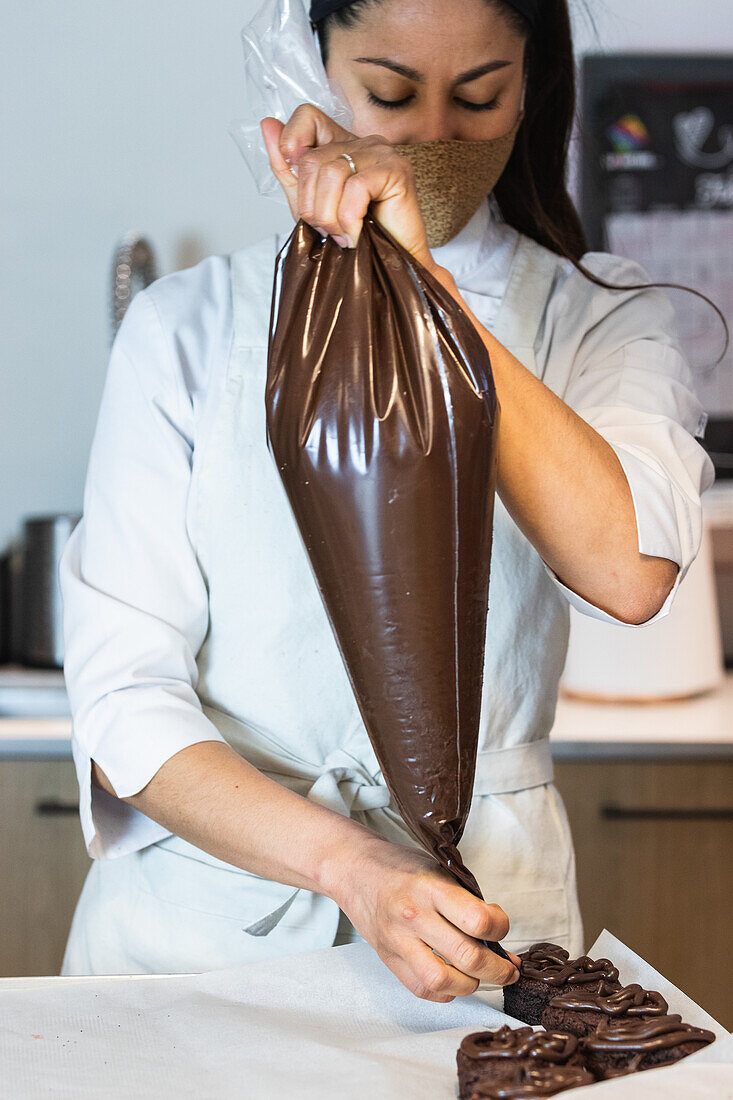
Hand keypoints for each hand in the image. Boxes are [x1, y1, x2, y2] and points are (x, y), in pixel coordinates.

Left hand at [260, 103, 434, 270]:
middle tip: (325, 228)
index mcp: (339, 145)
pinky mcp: (396, 170)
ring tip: (341, 235)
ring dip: (329, 216)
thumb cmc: (354, 236)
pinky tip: (356, 234)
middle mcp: (360, 142)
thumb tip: (266, 124)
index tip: (293, 173)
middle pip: (313, 159)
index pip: (307, 116)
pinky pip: (356, 188)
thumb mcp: (308, 203)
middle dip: (310, 204)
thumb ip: (287, 168)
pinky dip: (349, 219)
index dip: (292, 139)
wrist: (392, 263)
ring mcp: (380, 153)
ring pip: (331, 174)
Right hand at [324, 831, 520, 1001]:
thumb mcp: (437, 869)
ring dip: (473, 985)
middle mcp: (414, 916)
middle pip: (469, 958)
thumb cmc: (401, 867)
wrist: (354, 870)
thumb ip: (466, 900)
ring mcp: (398, 941)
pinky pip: (423, 990)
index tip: (501, 926)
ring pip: (446, 982)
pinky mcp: (388, 959)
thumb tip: (499, 938)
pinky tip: (454, 980)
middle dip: (499, 970)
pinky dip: (446, 993)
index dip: (501, 928)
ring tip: (481, 976)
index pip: (479, 920)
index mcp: (431, 888)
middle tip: (509, 970)